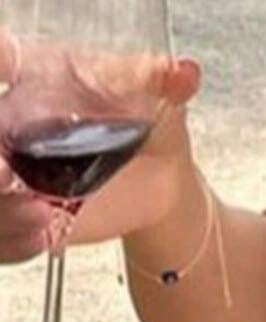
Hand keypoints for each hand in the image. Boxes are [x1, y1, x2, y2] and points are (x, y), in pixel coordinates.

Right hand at [0, 34, 202, 263]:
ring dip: (3, 211)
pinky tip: (41, 238)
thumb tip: (186, 72)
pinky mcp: (29, 217)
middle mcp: (12, 130)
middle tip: (6, 174)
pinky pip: (4, 240)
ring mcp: (16, 176)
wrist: (163, 177)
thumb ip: (156, 80)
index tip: (2, 111)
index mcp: (31, 85)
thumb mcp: (152, 95)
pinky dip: (14, 243)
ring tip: (41, 214)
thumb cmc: (147, 121)